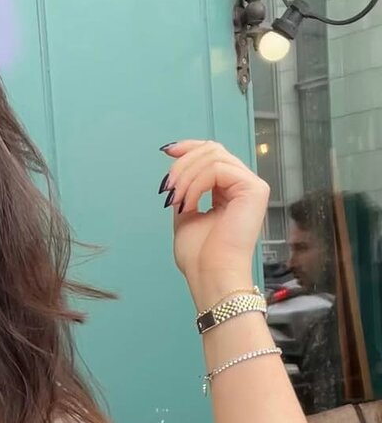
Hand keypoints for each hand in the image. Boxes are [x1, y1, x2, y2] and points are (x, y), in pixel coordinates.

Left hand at [160, 140, 269, 306]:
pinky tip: (189, 204)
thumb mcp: (185, 213)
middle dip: (183, 164)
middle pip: (212, 150)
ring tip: (175, 201)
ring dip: (186, 176)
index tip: (167, 151)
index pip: (213, 153)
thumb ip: (186, 189)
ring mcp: (252, 186)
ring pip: (213, 156)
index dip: (190, 147)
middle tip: (167, 189)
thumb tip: (176, 167)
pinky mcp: (254, 189)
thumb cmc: (200, 256)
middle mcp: (244, 185)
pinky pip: (217, 169)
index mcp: (230, 190)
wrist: (211, 275)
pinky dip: (196, 184)